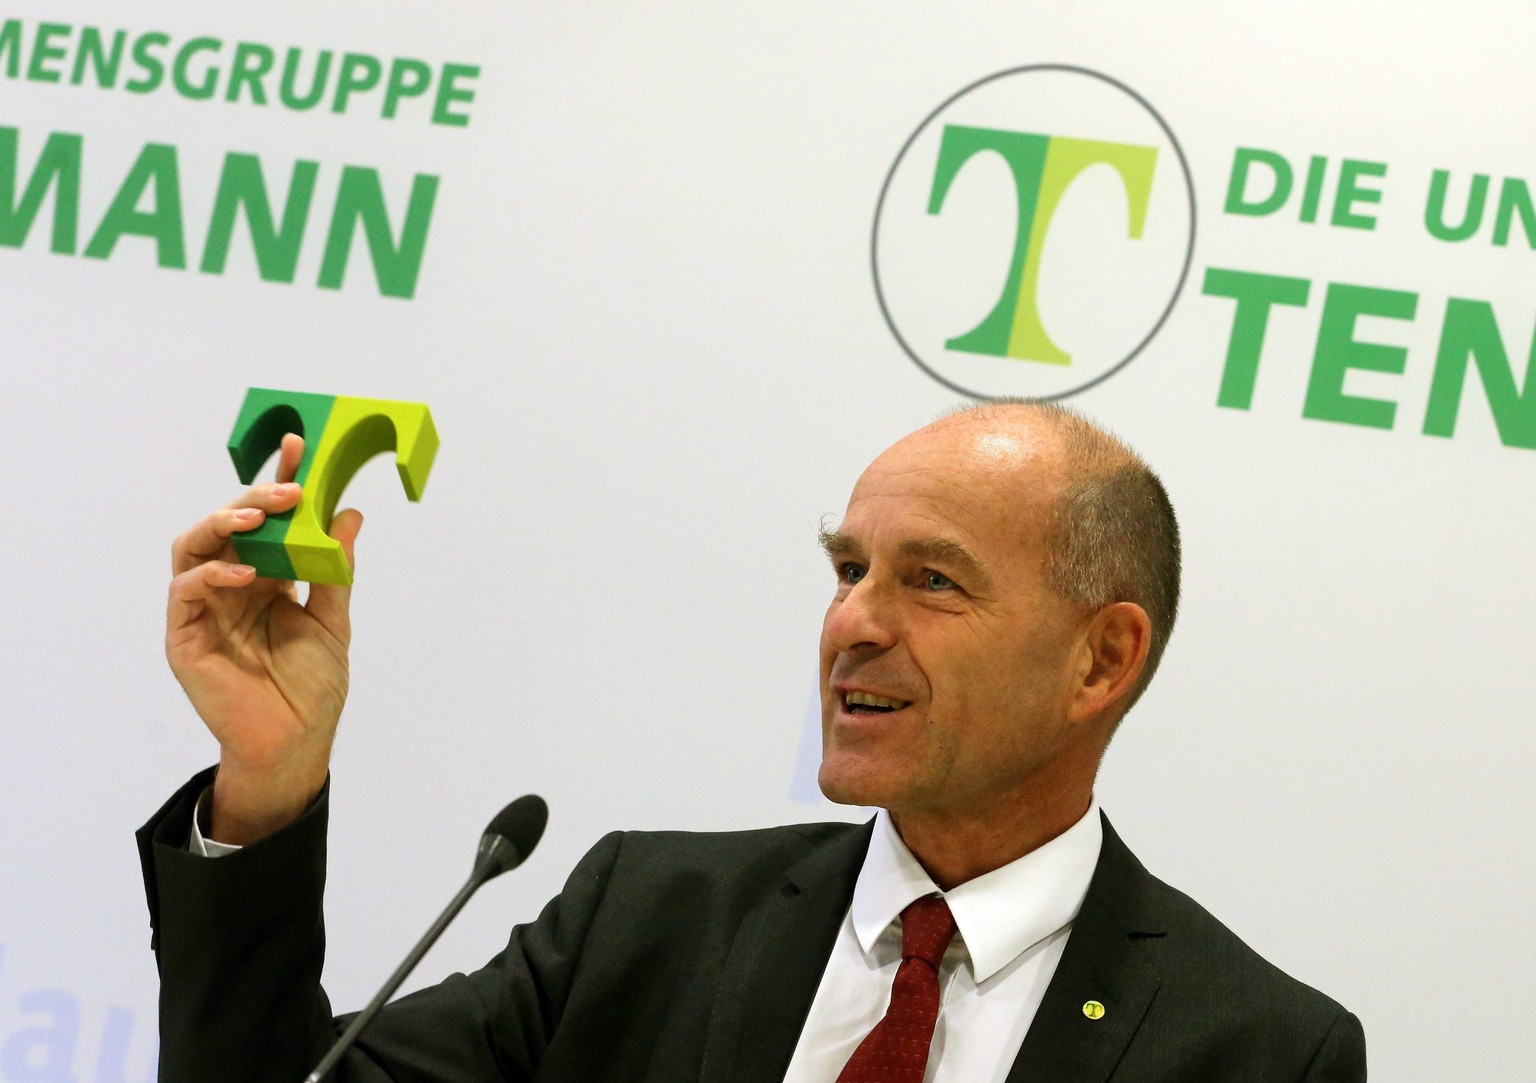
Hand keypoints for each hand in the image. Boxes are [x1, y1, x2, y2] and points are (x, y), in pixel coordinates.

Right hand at [165, 433, 363, 844]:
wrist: (296, 743)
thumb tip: (351, 513)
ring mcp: (203, 610)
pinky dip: (211, 575)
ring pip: (194, 548)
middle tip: (290, 489)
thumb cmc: (312, 688)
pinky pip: (186, 592)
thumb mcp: (333, 620)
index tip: (298, 447)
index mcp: (266, 578)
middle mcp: (230, 587)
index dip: (277, 484)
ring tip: (258, 517)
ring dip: (223, 525)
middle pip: (229, 527)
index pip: (267, 522)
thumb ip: (335, 570)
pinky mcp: (184, 636)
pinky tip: (245, 574)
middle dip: (256, 500)